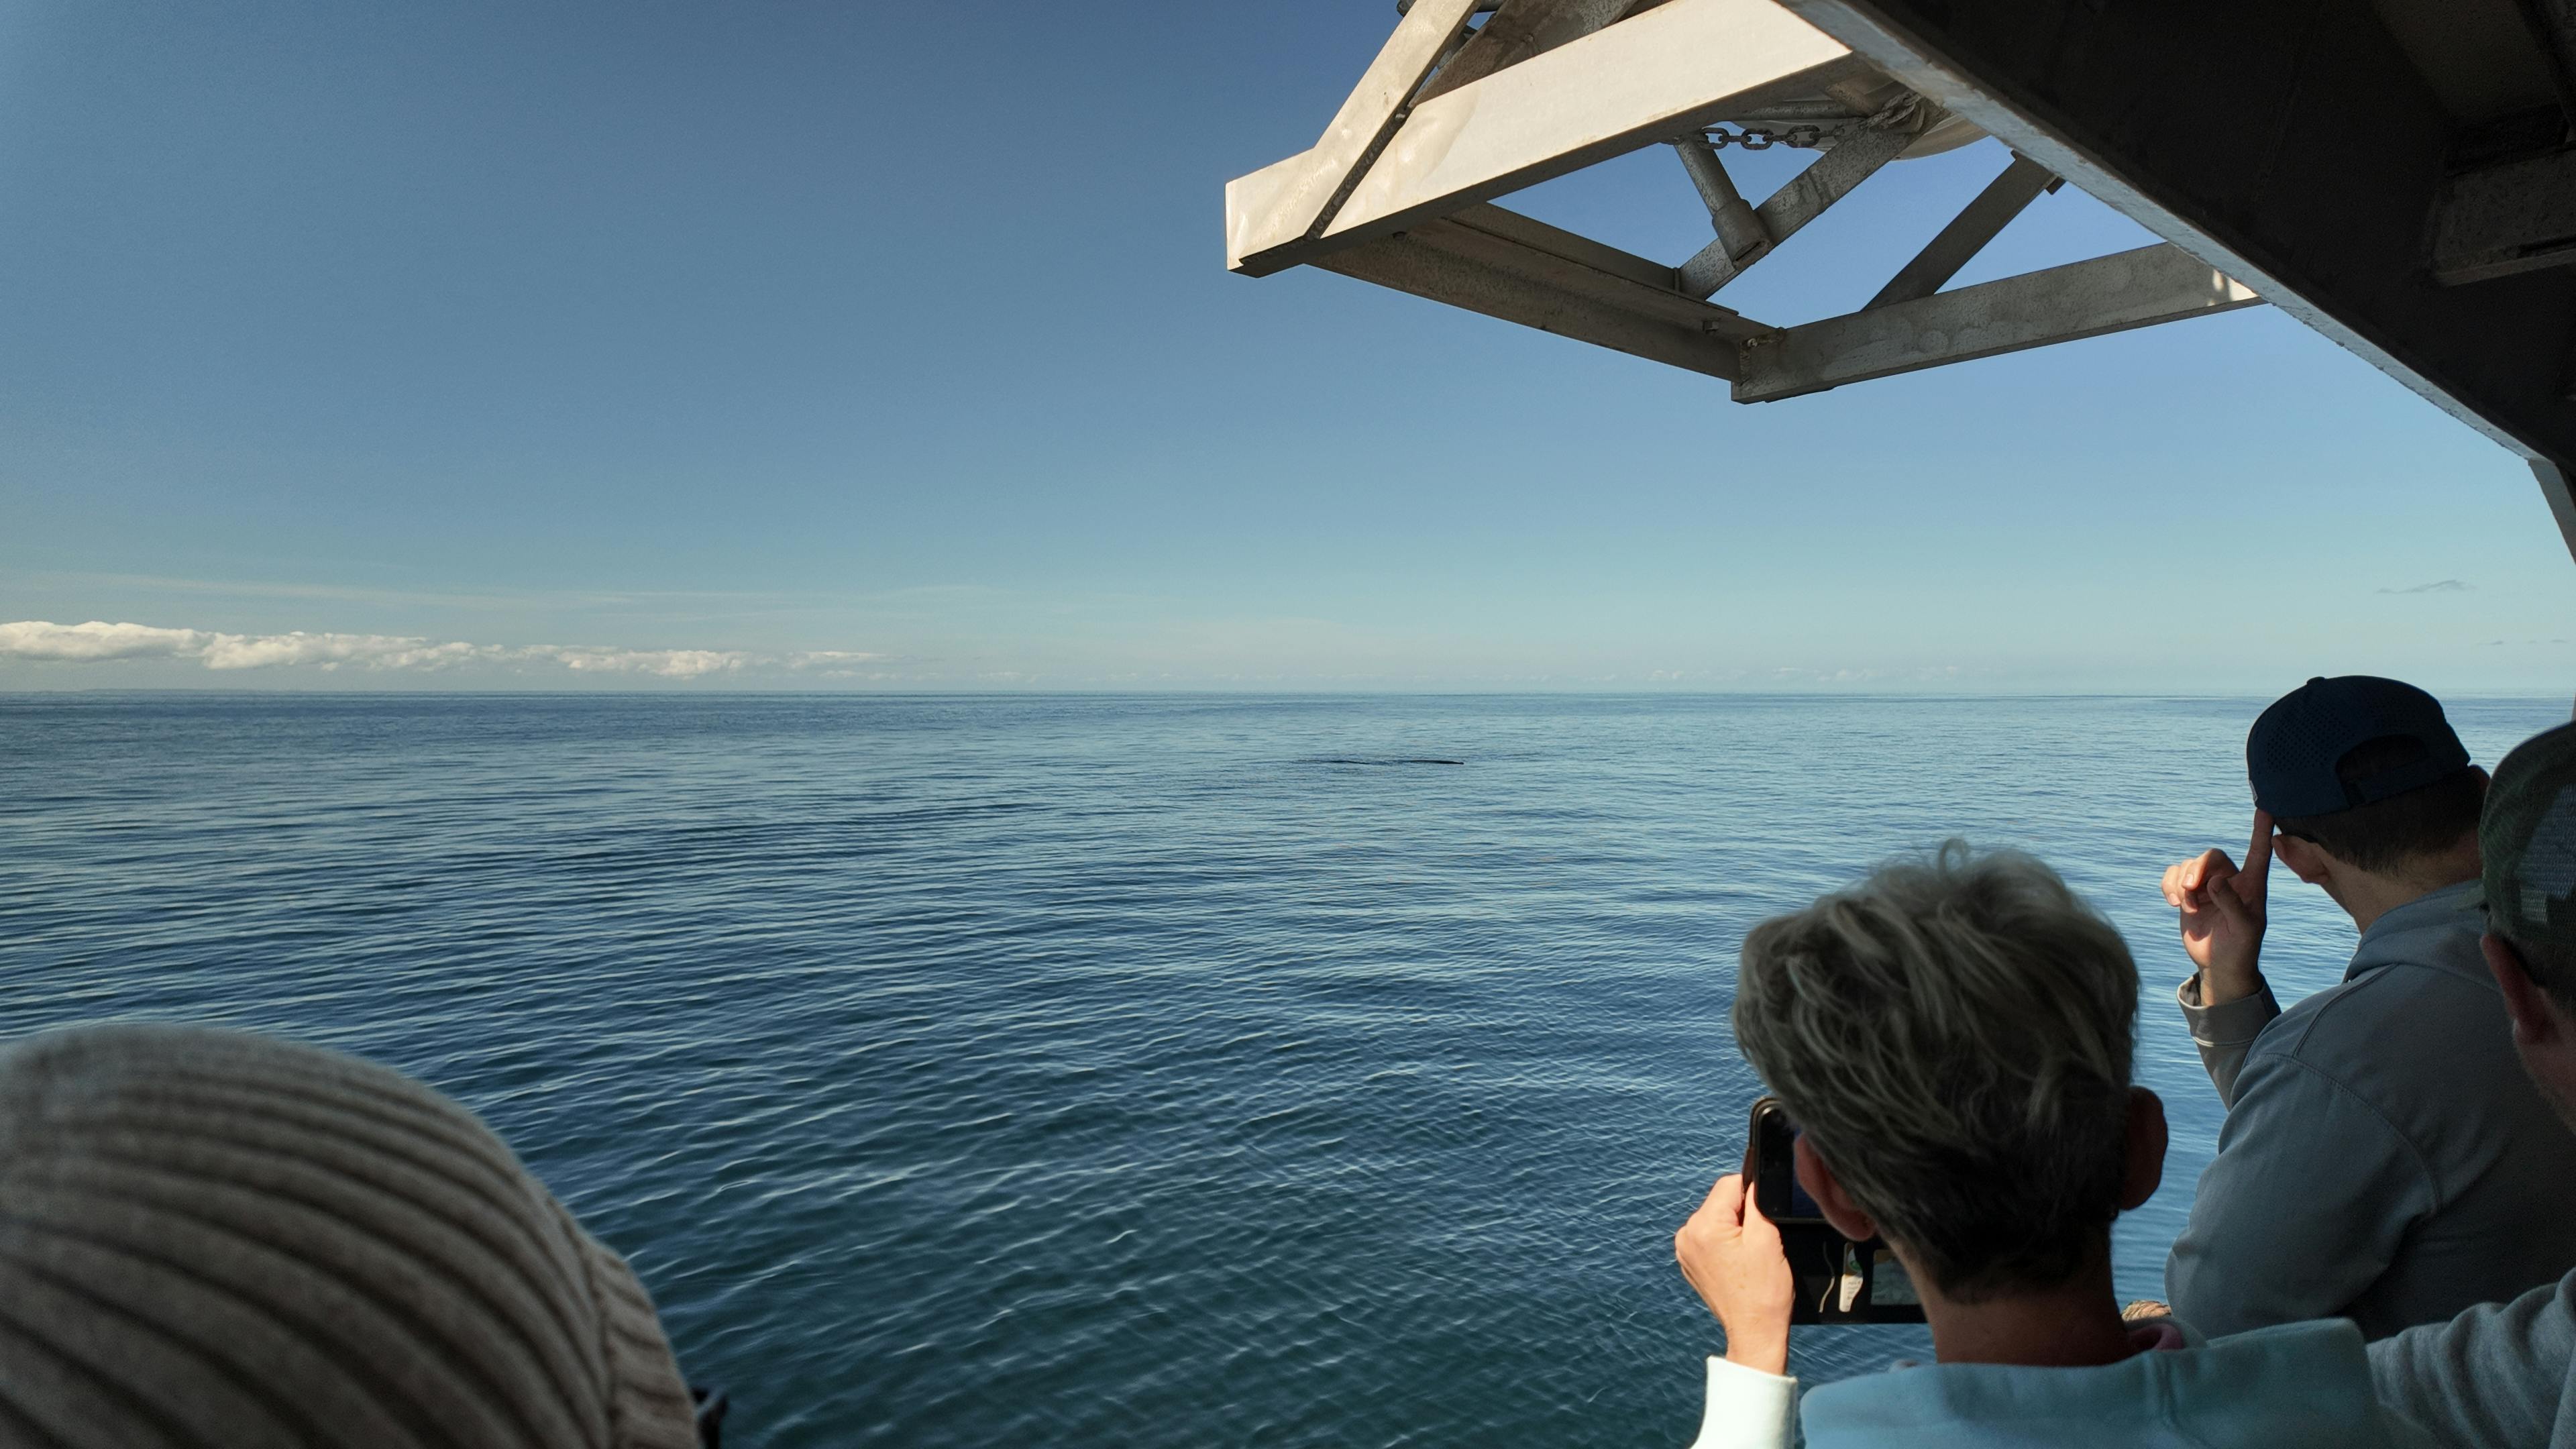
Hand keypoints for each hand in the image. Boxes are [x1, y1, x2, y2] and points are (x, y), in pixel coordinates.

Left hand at [1675, 1174, 1792, 1374]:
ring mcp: (1684, 1250)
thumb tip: (1752, 1182)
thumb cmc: (1764, 1291)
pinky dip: (1725, 1243)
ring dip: (1733, 1229)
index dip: (1751, 1194)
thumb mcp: (1767, 1239)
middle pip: (1720, 1202)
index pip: (1729, 1185)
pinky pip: (1709, 1237)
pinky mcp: (1689, 1262)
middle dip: (1741, 1214)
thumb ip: (1757, 1203)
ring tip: (1748, 1257)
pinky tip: (1738, 1264)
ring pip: (1715, 1219)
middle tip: (1758, 1243)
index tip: (1763, 1218)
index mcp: (1703, 1226)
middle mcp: (1686, 1234)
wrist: (1755, 1331)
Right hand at [2159, 808, 2272, 1005]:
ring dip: (2181, 885)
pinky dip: (2169, 886)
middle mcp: (2229, 880)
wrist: (2219, 964)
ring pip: (2188, 866)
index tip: (2266, 809)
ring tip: (2186, 907)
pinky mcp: (2187, 893)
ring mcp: (2206, 885)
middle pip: (2210, 856)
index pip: (2258, 852)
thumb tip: (2214, 883)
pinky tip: (2173, 903)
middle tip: (2189, 891)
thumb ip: (2232, 904)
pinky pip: (2172, 875)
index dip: (2261, 831)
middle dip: (2196, 870)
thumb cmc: (2240, 948)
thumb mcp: (2244, 929)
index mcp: (2251, 885)